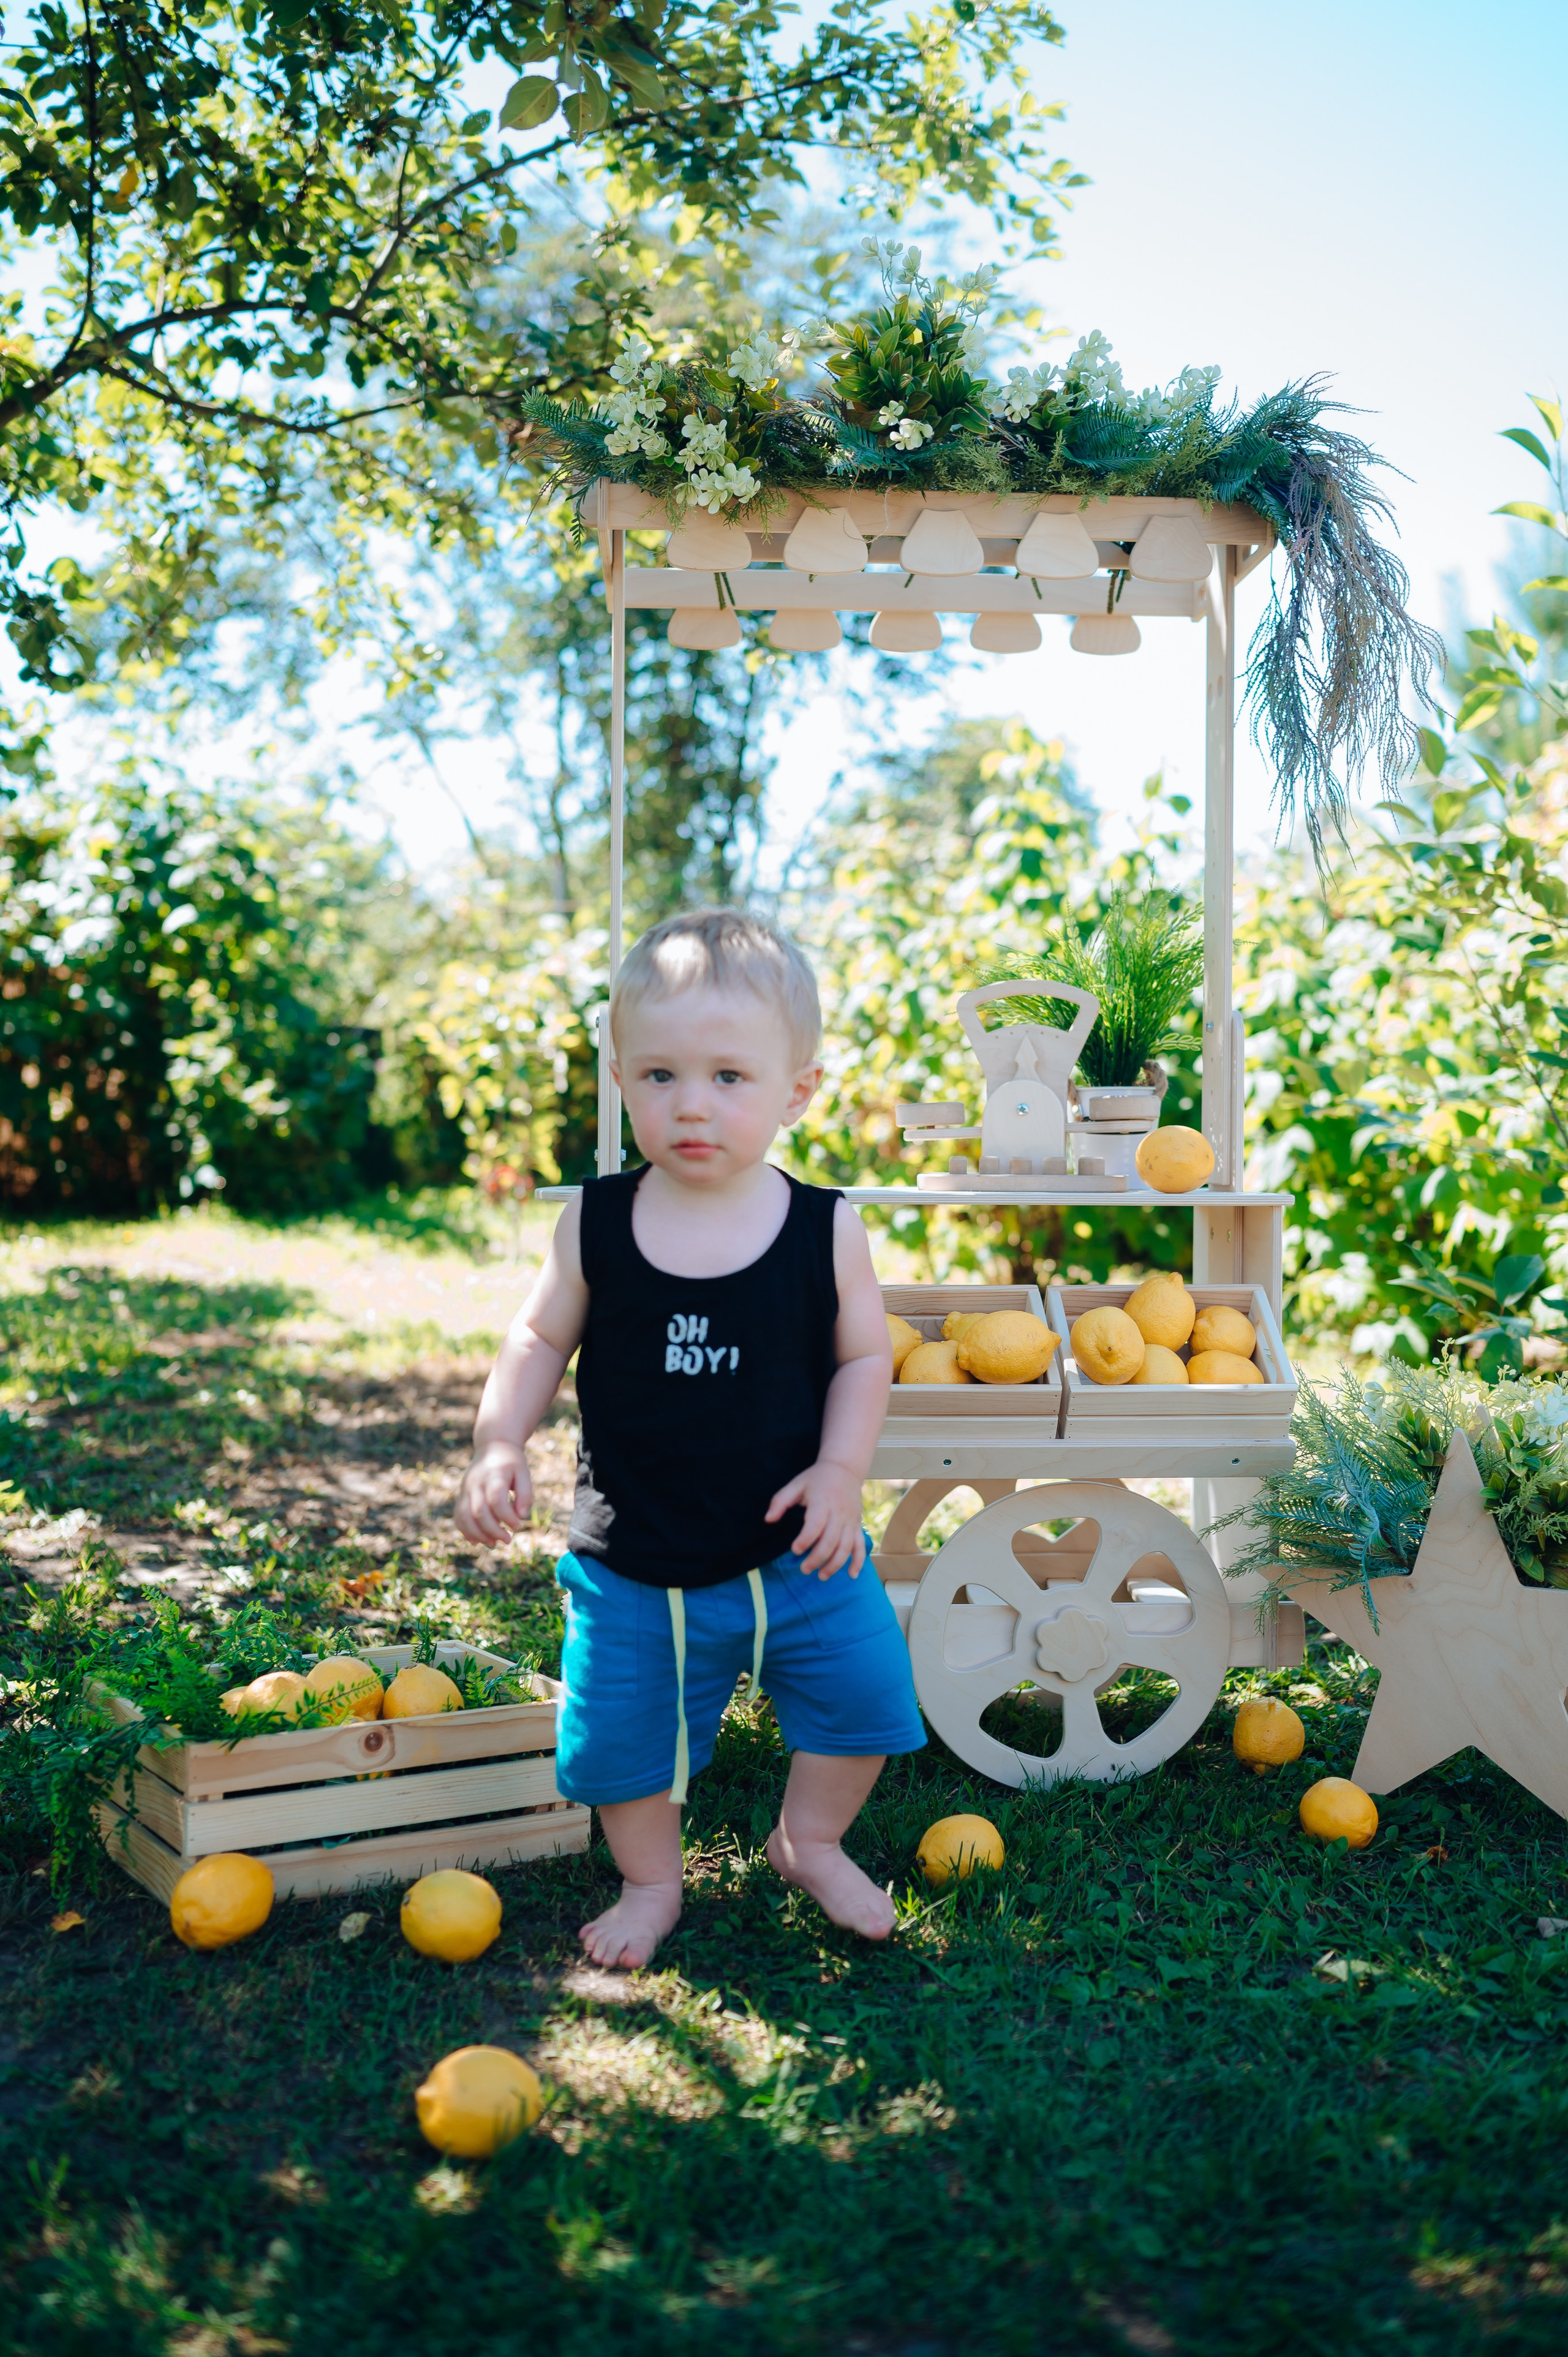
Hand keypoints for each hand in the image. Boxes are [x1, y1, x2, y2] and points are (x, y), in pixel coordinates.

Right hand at [456, 1443, 531, 1547]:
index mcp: (494, 1475)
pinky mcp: (461, 1495)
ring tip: (494, 1543)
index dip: (507, 1517)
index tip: (518, 1526)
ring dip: (478, 1535)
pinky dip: (466, 1531)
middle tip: (508, 1540)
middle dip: (493, 1531)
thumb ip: (525, 1494)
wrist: (492, 1446)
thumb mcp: (524, 1472)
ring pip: (465, 1517)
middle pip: (479, 1511)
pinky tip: (478, 1541)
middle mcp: (476, 1483)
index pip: (496, 1500)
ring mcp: (466, 1489)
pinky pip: (458, 1516)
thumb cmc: (511, 1462)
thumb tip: (521, 1516)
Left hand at [764, 1459, 864, 1578]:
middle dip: (817, 1558)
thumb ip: (780, 1501)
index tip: (794, 1550)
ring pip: (846, 1546)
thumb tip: (768, 1520)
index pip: (816, 1524)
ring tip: (821, 1576)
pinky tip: (851, 1575)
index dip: (806, 1539)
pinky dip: (858, 1561)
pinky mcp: (857, 1524)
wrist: (845, 1469)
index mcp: (823, 1501)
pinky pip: (860, 1545)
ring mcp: (851, 1520)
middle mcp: (839, 1512)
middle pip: (831, 1540)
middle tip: (804, 1569)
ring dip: (835, 1564)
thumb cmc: (816, 1478)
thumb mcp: (796, 1484)